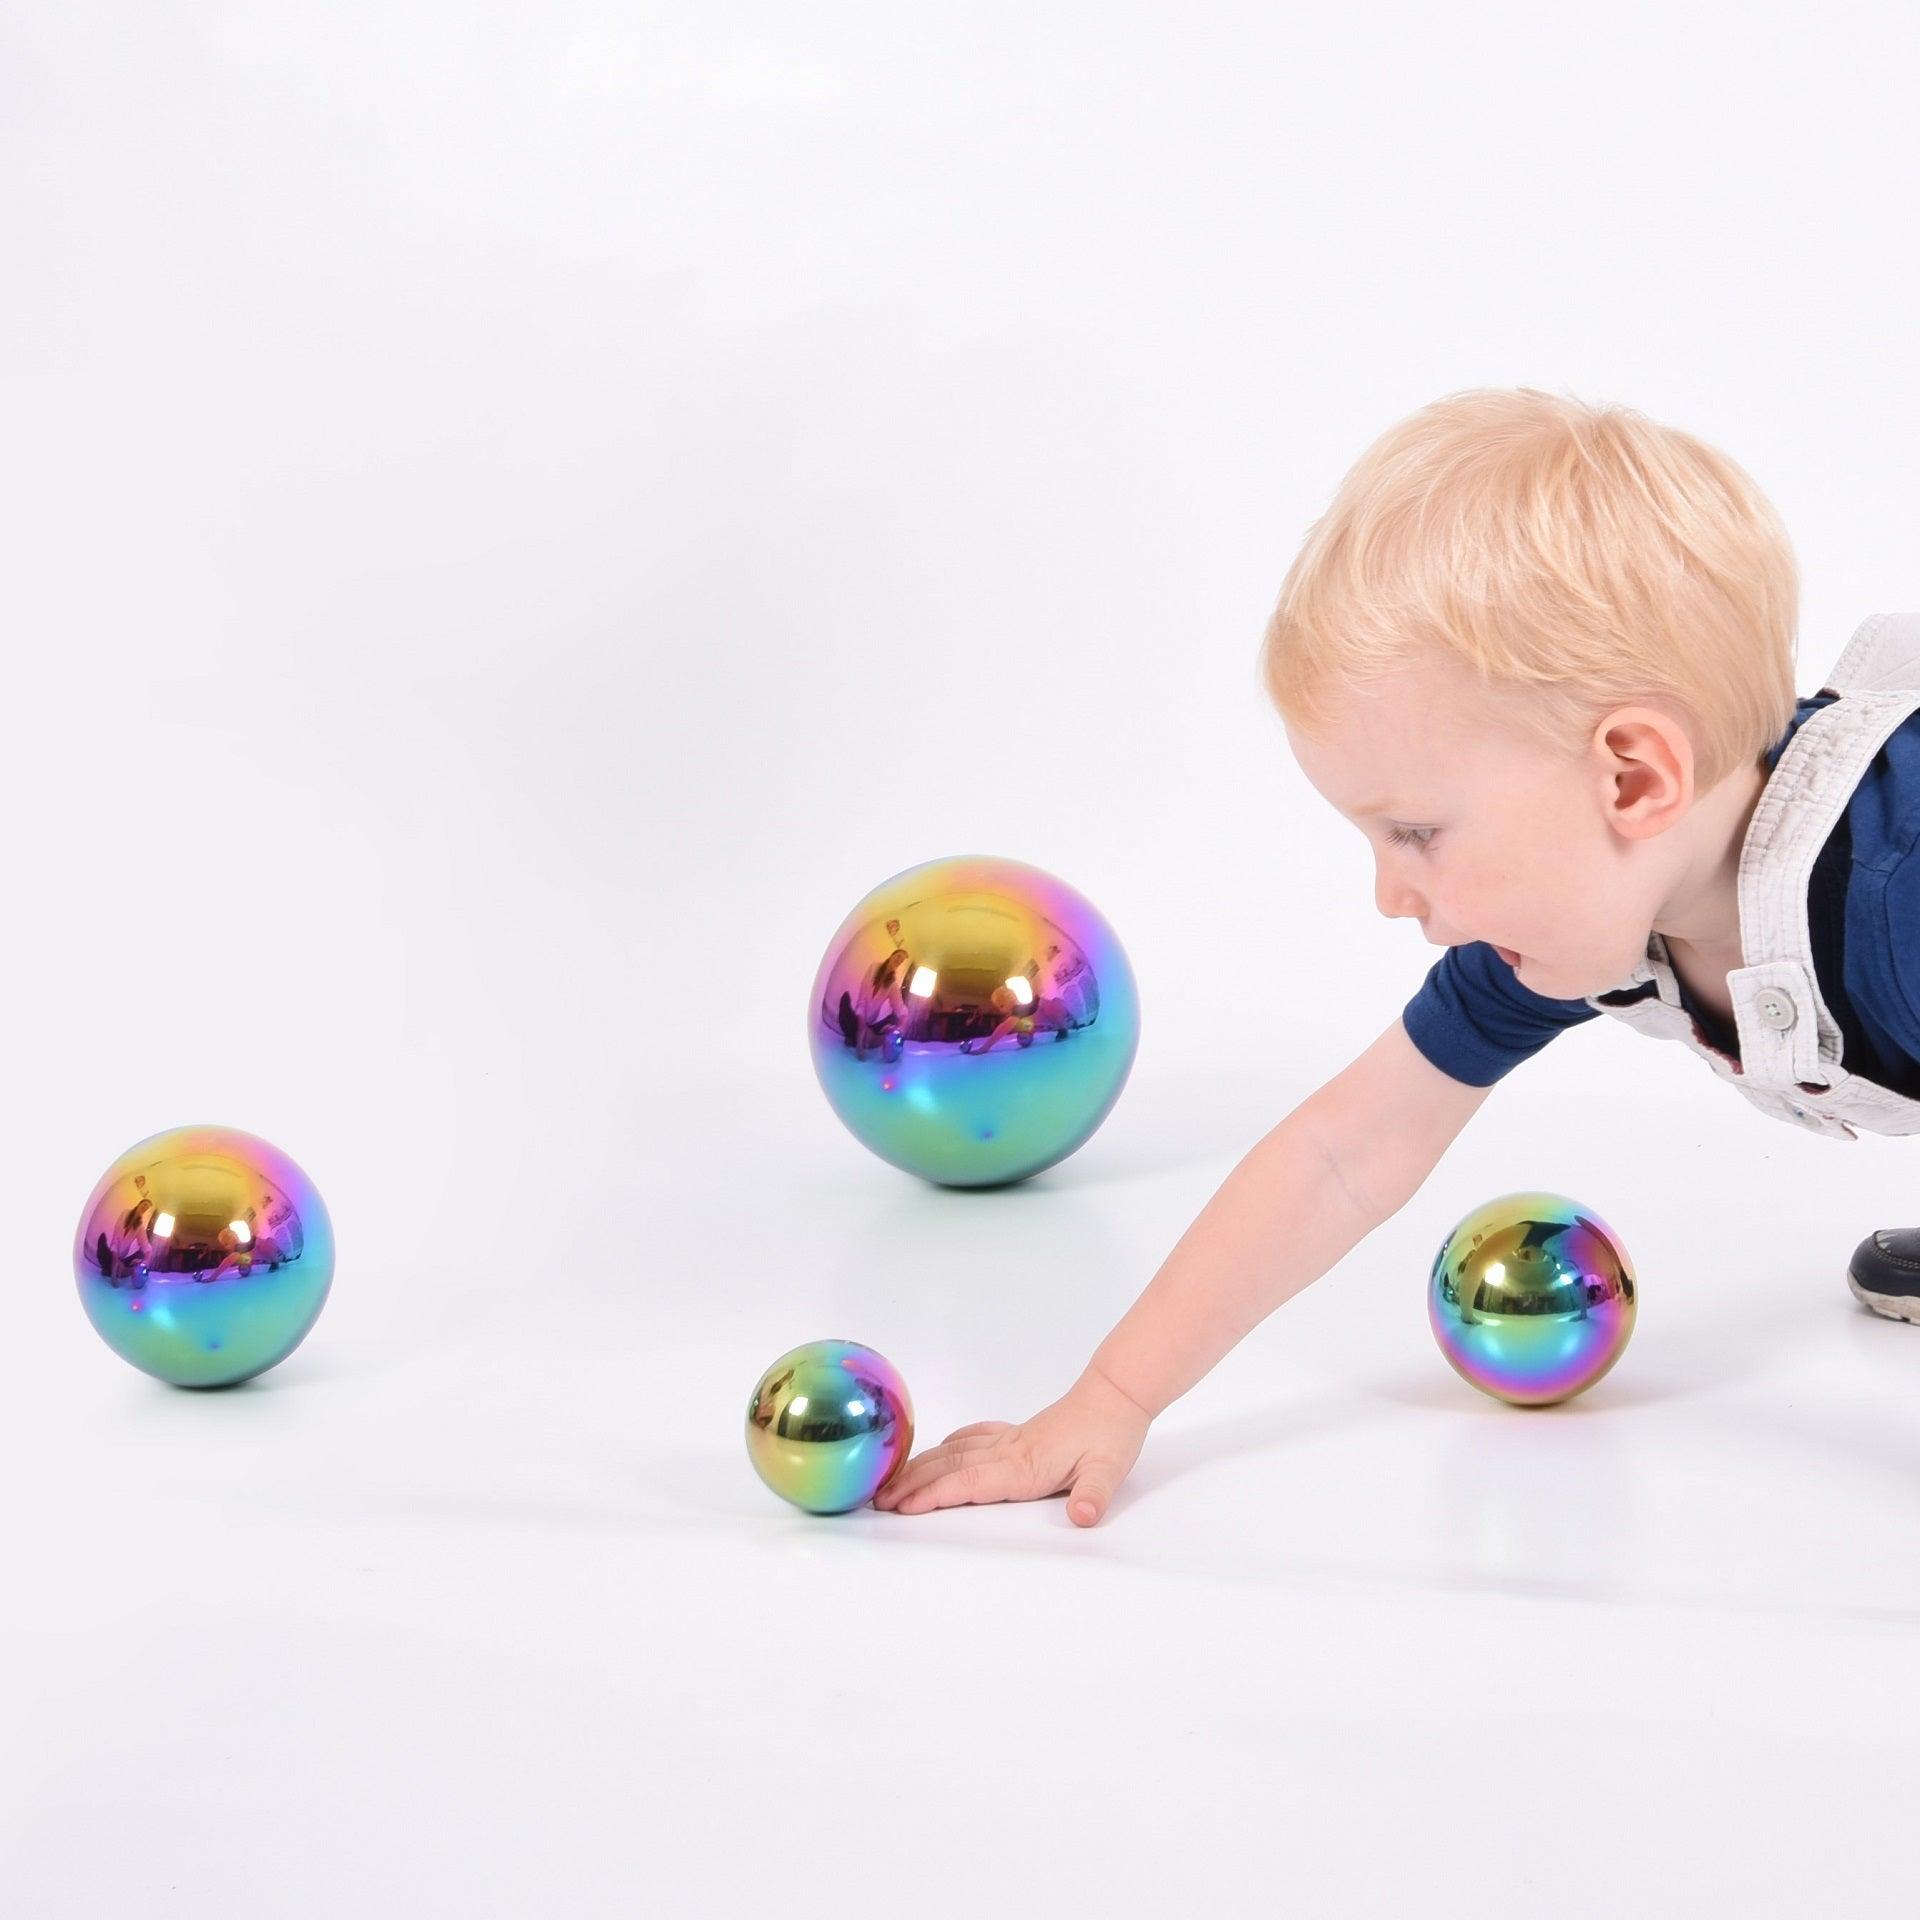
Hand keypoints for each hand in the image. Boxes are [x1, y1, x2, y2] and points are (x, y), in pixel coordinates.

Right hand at [872, 1366, 1151, 1525]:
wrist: (1116, 1395)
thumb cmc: (1111, 1434)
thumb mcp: (1109, 1470)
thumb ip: (1093, 1495)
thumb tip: (1083, 1516)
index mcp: (1024, 1465)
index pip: (969, 1483)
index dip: (933, 1495)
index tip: (900, 1507)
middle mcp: (1008, 1451)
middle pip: (950, 1468)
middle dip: (910, 1484)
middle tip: (875, 1500)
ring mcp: (1010, 1440)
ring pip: (955, 1452)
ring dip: (921, 1466)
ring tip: (891, 1481)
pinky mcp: (1017, 1434)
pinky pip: (973, 1438)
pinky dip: (949, 1445)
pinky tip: (940, 1450)